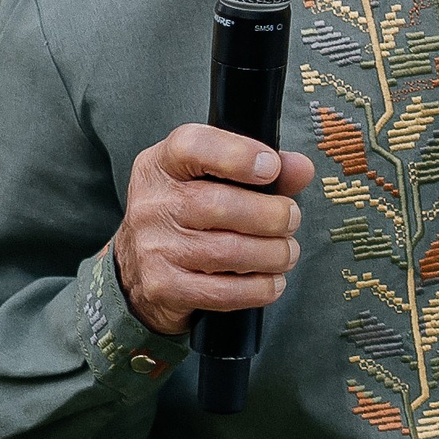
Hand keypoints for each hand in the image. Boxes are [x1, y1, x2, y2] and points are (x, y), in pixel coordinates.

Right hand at [112, 125, 316, 339]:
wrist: (137, 269)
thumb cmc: (185, 215)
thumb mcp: (210, 180)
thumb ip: (259, 171)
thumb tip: (301, 169)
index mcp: (162, 165)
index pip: (192, 146)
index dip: (236, 154)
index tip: (270, 167)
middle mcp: (152, 203)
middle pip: (219, 205)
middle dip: (270, 215)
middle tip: (291, 219)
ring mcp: (154, 247)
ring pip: (227, 252)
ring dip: (272, 254)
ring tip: (287, 252)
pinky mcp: (164, 287)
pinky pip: (221, 292)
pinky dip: (257, 288)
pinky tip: (272, 282)